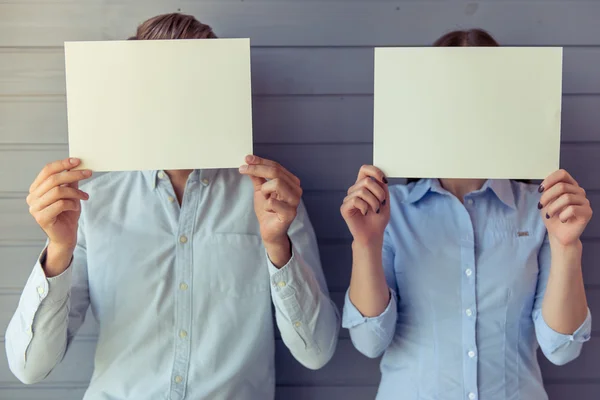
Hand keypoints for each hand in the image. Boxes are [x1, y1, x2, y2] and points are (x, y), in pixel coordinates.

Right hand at [26, 158, 90, 274]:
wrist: (66, 236)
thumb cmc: (67, 214)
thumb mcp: (70, 194)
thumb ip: (70, 181)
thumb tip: (77, 165)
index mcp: (36, 189)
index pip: (47, 171)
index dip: (62, 164)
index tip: (78, 161)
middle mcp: (32, 197)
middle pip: (53, 179)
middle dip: (73, 174)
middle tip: (89, 173)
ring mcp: (35, 208)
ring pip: (58, 191)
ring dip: (75, 192)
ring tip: (85, 196)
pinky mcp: (42, 218)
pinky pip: (60, 204)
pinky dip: (72, 204)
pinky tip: (76, 208)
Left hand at [239, 155, 301, 265]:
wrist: (269, 231)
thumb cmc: (267, 211)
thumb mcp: (260, 190)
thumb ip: (257, 177)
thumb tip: (249, 162)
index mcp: (291, 182)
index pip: (276, 166)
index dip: (260, 161)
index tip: (246, 159)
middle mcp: (296, 189)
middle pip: (276, 172)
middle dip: (257, 169)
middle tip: (243, 169)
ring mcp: (294, 201)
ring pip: (277, 183)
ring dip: (264, 190)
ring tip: (264, 198)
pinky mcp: (290, 213)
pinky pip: (273, 202)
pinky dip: (266, 205)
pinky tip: (268, 210)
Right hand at [341, 165, 389, 245]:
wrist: (373, 235)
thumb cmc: (378, 219)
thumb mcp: (385, 200)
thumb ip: (382, 187)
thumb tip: (379, 176)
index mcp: (363, 186)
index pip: (364, 169)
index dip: (374, 171)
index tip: (384, 180)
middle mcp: (354, 190)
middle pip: (366, 180)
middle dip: (379, 192)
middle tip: (381, 203)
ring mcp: (348, 199)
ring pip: (362, 191)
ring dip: (374, 202)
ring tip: (375, 210)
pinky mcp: (344, 208)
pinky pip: (355, 200)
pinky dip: (365, 207)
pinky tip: (365, 213)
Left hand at [539, 169, 592, 246]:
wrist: (557, 234)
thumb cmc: (552, 216)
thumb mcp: (546, 200)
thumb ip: (547, 190)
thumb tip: (546, 184)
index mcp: (569, 185)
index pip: (562, 174)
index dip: (549, 180)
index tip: (540, 190)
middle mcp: (579, 191)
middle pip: (561, 186)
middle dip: (547, 197)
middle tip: (541, 206)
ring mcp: (584, 201)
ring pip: (566, 198)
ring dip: (553, 208)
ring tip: (550, 215)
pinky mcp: (587, 212)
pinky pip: (572, 209)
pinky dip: (562, 216)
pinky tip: (562, 220)